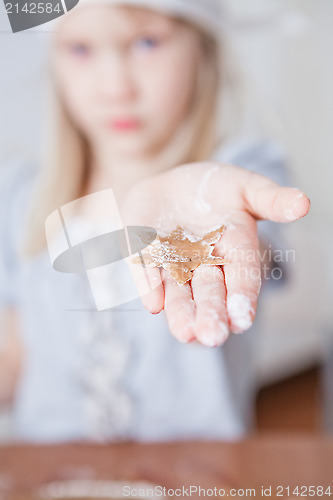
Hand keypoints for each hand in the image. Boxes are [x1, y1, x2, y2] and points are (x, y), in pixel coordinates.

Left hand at [121, 162, 309, 346]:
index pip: (242, 274)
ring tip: (185, 333)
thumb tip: (303, 204)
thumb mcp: (246, 188)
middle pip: (209, 291)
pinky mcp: (143, 255)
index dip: (242, 295)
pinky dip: (148, 285)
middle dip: (211, 312)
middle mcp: (204, 264)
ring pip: (177, 291)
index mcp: (234, 248)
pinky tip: (153, 303)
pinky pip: (145, 270)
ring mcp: (172, 263)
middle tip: (212, 337)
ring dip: (180, 311)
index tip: (243, 318)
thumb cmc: (216, 189)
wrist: (173, 186)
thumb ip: (271, 199)